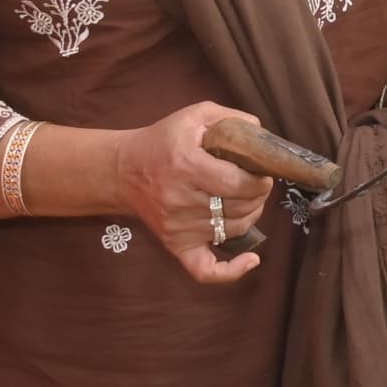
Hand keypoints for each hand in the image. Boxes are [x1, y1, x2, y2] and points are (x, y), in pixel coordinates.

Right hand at [99, 101, 275, 286]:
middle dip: (258, 195)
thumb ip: (230, 119)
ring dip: (250, 216)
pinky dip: (232, 270)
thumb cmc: (163, 141)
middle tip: (257, 183)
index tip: (262, 173)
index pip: (237, 183)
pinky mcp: (175, 245)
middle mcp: (181, 200)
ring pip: (233, 231)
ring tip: (247, 200)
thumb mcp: (194, 116)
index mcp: (187, 166)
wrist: (124, 171)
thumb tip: (261, 134)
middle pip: (239, 208)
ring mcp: (178, 227)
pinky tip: (251, 259)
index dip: (259, 180)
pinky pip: (205, 270)